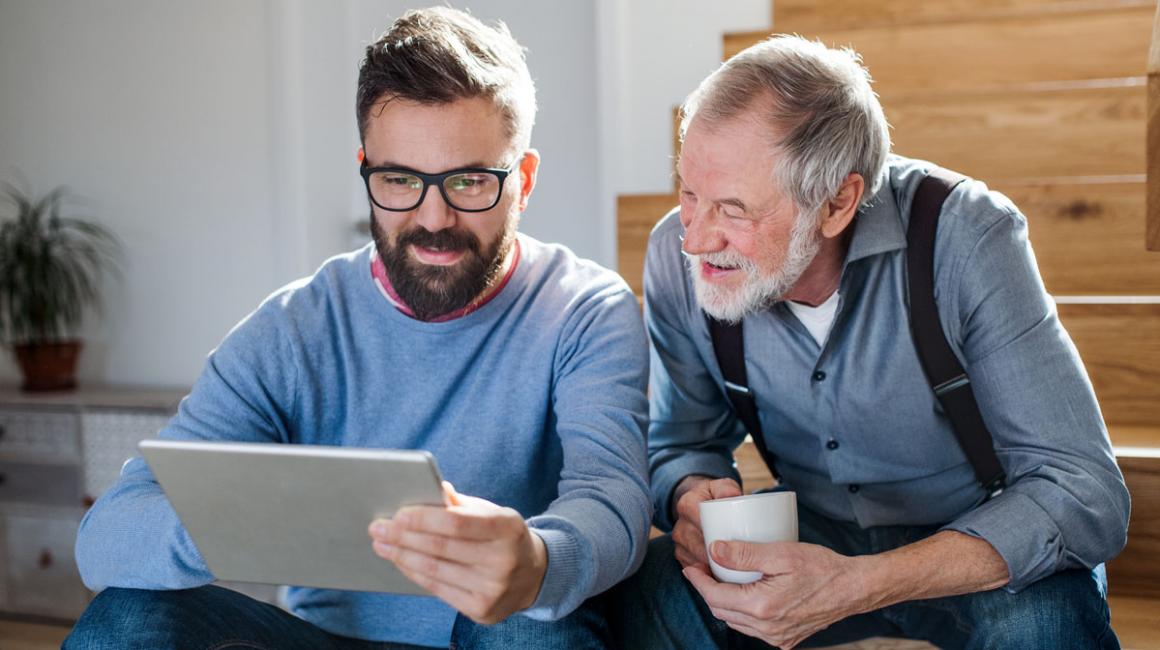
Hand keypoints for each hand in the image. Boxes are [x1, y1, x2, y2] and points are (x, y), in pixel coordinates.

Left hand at [368, 482, 547, 623]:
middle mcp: (503, 560)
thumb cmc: (504, 537)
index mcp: (508, 528)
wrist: (534, 575)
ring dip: (402, 556)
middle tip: (378, 528)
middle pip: (441, 547)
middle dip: (403, 537)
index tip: (397, 514)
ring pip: (435, 570)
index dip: (423, 519)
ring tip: (382, 544)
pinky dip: (414, 573)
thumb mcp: (492, 513)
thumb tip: (430, 489)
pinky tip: (401, 561)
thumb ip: (460, 504)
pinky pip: (437, 589)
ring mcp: (493, 588)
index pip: (457, 523)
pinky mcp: (482, 609)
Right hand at [671, 476, 741, 570]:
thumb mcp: (723, 486)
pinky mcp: (681, 556)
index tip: (733, 540)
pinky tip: (721, 576)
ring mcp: (679, 542)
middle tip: (739, 561)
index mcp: (687, 504)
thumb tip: (731, 496)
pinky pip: (693, 569)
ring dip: (712, 567)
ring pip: (695, 560)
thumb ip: (727, 488)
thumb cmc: (716, 497)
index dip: (714, 532)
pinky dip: (706, 574)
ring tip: (732, 570)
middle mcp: (679, 524)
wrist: (700, 505)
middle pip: (697, 544)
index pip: (699, 520)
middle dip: (716, 555)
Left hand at [683, 539, 863, 648]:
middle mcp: (767, 628)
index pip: (714, 597)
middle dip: (707, 591)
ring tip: (720, 579)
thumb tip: (713, 550)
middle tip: (702, 569)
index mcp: (762, 607)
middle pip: (722, 611)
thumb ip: (745, 553)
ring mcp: (777, 637)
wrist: (853, 588)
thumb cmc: (821, 567)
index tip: (690, 566)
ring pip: (737, 622)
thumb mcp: (781, 553)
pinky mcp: (786, 638)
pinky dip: (743, 612)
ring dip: (724, 602)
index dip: (698, 581)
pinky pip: (754, 628)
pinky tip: (745, 595)